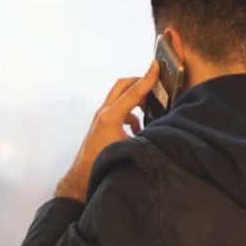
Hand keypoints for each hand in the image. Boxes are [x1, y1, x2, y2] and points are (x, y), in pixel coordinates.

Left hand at [55, 60, 159, 202]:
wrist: (82, 178)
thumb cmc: (102, 164)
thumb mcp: (129, 149)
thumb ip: (146, 135)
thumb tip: (163, 129)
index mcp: (111, 116)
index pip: (133, 91)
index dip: (147, 78)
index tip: (156, 66)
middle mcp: (104, 113)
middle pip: (123, 86)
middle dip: (139, 82)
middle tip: (155, 83)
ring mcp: (101, 118)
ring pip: (120, 98)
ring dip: (136, 99)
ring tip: (150, 108)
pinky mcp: (101, 125)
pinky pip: (119, 111)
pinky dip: (131, 114)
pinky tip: (138, 129)